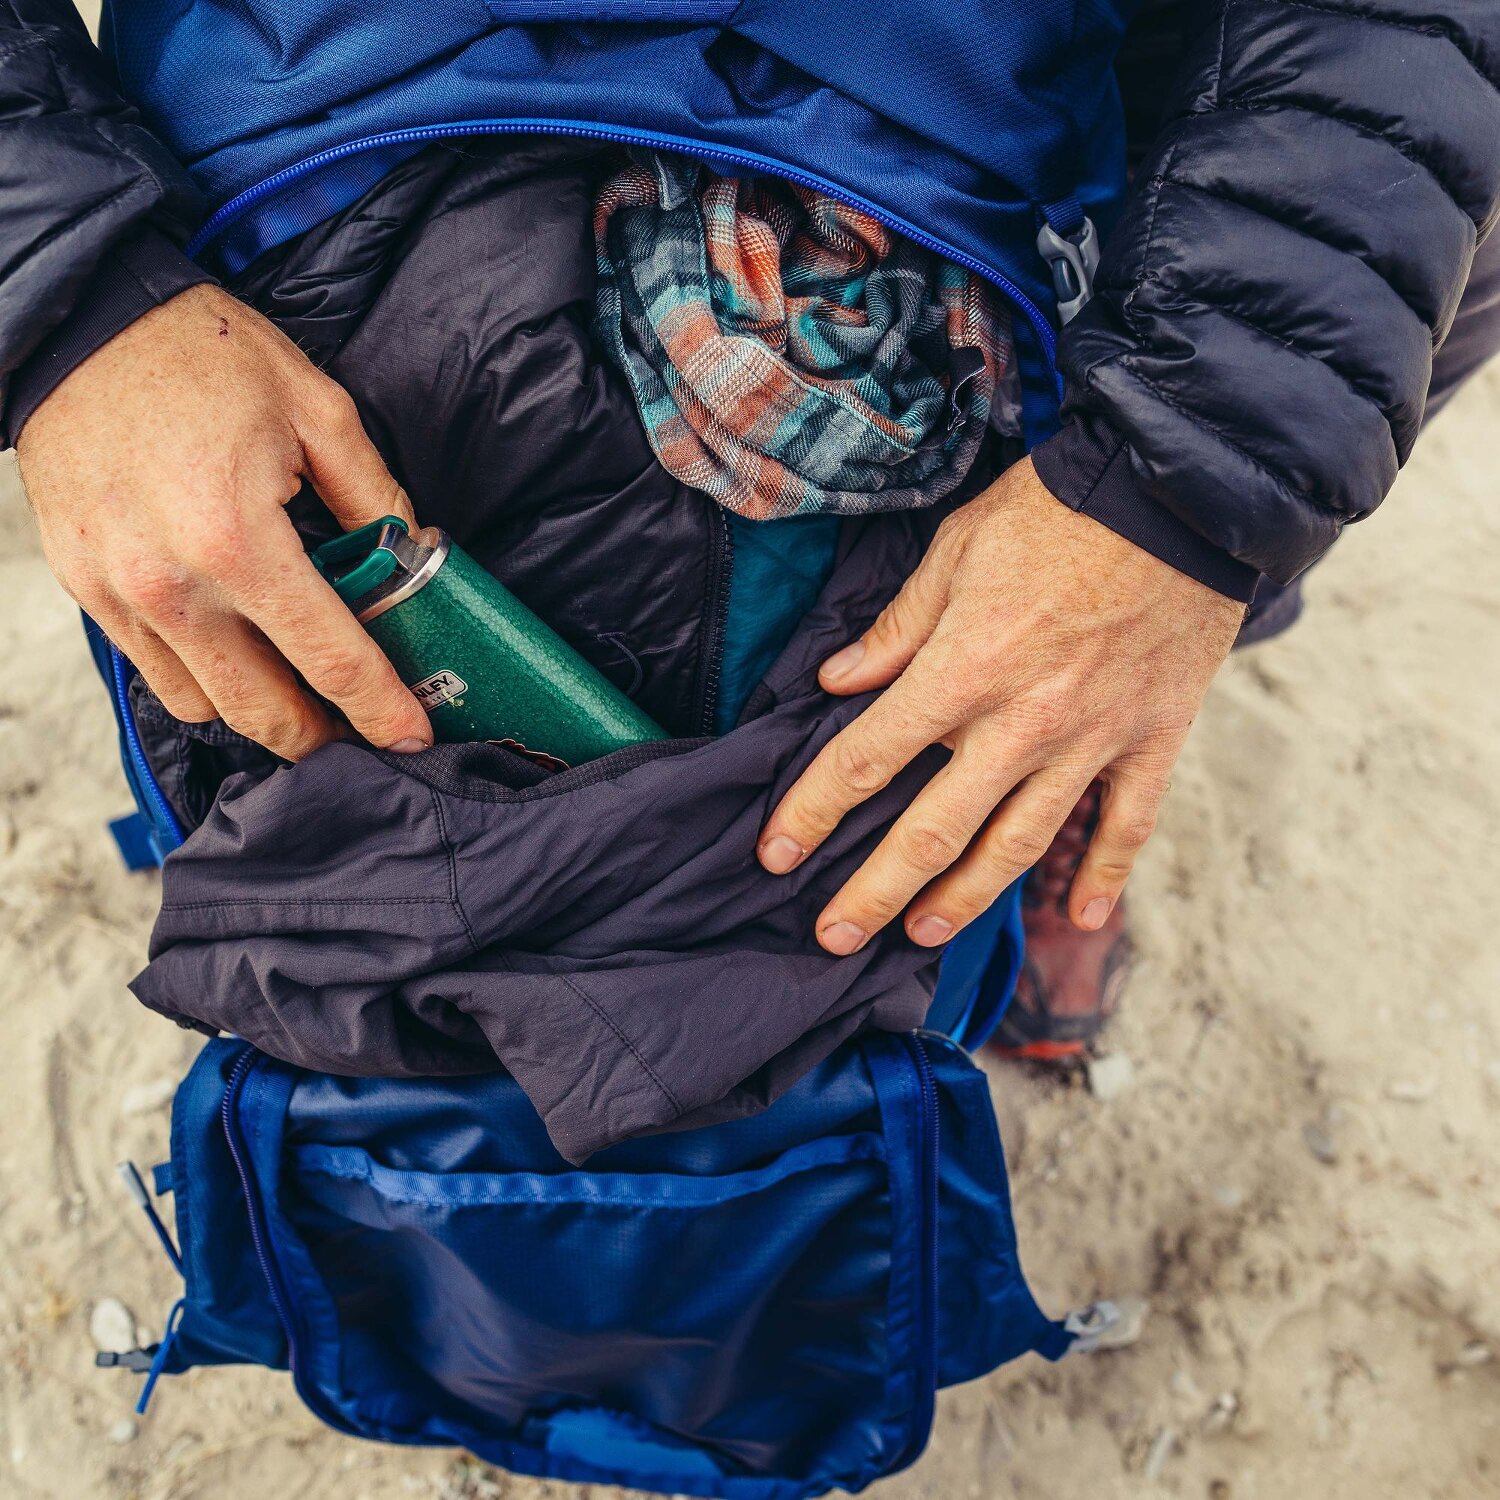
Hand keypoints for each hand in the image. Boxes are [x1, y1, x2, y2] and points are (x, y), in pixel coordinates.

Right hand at [17, 284, 431, 759]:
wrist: (81, 326)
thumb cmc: (199, 353)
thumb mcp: (316, 408)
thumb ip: (374, 493)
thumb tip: (415, 551)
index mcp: (237, 538)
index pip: (330, 659)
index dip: (381, 710)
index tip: (412, 737)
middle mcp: (170, 584)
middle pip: (264, 711)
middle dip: (323, 736)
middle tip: (361, 728)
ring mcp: (118, 595)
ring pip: (206, 705)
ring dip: (262, 713)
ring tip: (304, 692)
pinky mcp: (86, 591)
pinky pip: (155, 673)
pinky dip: (206, 681)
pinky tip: (243, 655)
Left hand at [756, 457, 1245, 953]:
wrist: (1179, 494)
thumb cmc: (1056, 511)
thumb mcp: (957, 551)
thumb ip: (897, 629)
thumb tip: (836, 681)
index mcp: (962, 671)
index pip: (867, 761)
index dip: (812, 813)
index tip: (775, 854)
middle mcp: (1020, 724)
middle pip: (933, 831)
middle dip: (875, 892)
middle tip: (833, 937)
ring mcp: (1090, 741)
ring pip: (1019, 845)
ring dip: (966, 897)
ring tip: (923, 934)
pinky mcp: (1150, 741)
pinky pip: (1127, 825)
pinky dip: (1103, 875)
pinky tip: (1078, 918)